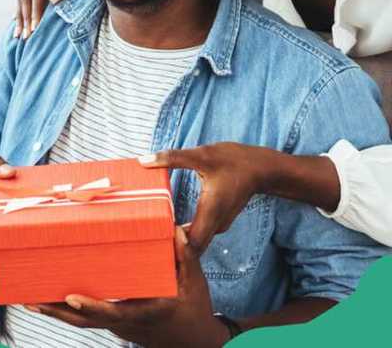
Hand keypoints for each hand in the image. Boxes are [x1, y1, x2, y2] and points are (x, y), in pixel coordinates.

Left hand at [33, 226, 228, 347]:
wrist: (192, 339)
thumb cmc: (192, 308)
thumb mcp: (194, 282)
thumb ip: (184, 257)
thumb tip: (175, 231)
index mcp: (143, 312)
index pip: (114, 313)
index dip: (92, 307)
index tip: (71, 297)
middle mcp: (124, 323)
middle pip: (85, 321)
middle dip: (57, 312)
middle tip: (31, 300)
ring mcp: (115, 325)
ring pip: (80, 321)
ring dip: (54, 312)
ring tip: (26, 299)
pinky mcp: (110, 321)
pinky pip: (84, 317)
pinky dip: (63, 310)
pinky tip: (43, 298)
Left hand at [139, 143, 273, 251]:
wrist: (262, 168)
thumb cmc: (234, 161)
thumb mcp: (201, 155)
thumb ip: (172, 158)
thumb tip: (143, 160)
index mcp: (211, 211)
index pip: (192, 244)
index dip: (174, 247)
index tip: (154, 239)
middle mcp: (216, 223)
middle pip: (192, 248)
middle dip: (172, 249)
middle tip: (147, 240)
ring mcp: (218, 224)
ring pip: (197, 242)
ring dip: (178, 242)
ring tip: (153, 234)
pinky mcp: (217, 220)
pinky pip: (200, 234)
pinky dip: (185, 234)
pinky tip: (169, 224)